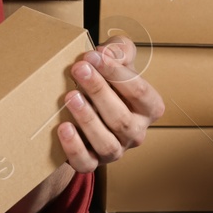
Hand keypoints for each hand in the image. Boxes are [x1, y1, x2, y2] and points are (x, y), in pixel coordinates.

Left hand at [57, 35, 164, 171]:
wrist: (87, 110)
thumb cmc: (108, 82)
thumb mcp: (118, 61)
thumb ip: (120, 49)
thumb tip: (108, 52)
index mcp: (149, 108)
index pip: (139, 92)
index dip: (116, 72)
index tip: (93, 55)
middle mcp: (135, 132)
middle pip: (121, 118)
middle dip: (99, 91)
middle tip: (78, 69)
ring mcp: (115, 150)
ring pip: (106, 143)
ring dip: (87, 119)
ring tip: (70, 96)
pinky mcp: (92, 162)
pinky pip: (85, 162)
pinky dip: (74, 147)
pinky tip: (63, 127)